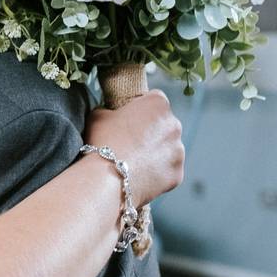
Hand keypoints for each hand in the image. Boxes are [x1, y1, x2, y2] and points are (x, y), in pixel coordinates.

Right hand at [84, 89, 184, 206]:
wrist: (107, 178)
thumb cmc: (103, 141)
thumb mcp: (98, 115)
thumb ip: (111, 111)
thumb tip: (112, 116)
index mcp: (157, 104)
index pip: (154, 98)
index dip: (140, 108)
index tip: (129, 118)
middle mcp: (174, 124)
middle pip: (164, 124)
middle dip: (151, 131)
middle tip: (130, 142)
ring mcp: (179, 150)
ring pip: (168, 148)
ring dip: (155, 152)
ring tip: (133, 162)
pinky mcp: (177, 173)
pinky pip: (168, 170)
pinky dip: (157, 172)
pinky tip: (139, 175)